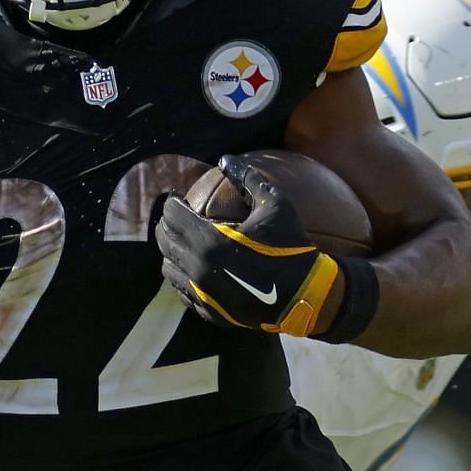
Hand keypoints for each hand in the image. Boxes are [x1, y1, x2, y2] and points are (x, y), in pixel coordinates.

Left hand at [155, 156, 341, 337]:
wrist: (306, 296)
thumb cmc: (292, 247)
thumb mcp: (276, 205)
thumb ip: (248, 179)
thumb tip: (225, 159)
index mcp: (210, 241)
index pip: (173, 216)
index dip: (172, 203)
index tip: (178, 198)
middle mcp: (198, 268)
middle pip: (164, 241)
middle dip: (166, 225)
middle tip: (176, 218)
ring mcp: (201, 293)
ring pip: (168, 268)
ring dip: (170, 252)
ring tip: (181, 242)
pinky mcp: (208, 312)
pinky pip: (182, 292)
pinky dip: (182, 277)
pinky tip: (192, 268)